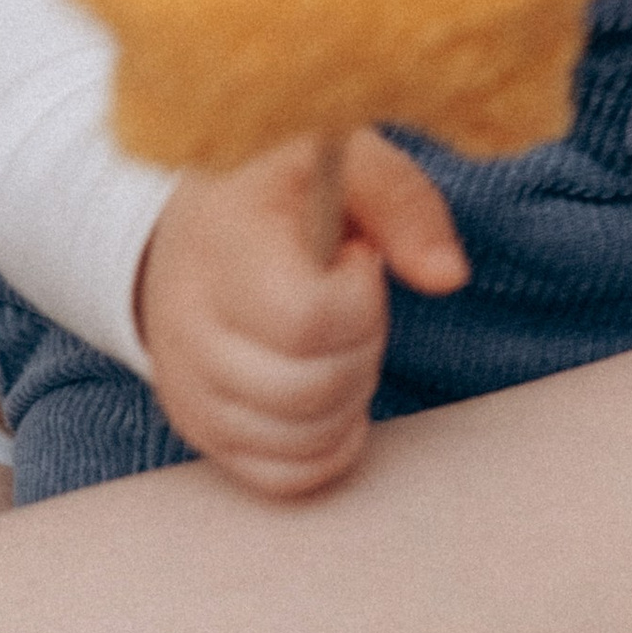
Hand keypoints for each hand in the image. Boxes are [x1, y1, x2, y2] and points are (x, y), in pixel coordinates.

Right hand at [134, 128, 467, 499]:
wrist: (183, 232)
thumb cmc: (278, 193)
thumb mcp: (339, 157)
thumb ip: (402, 204)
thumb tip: (448, 277)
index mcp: (224, 244)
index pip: (305, 319)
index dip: (357, 298)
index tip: (354, 258)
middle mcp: (190, 323)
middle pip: (310, 387)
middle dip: (361, 347)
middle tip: (350, 302)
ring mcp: (188, 385)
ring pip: (301, 438)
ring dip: (348, 396)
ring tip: (334, 339)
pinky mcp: (200, 429)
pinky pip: (284, 475)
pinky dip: (326, 445)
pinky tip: (329, 391)